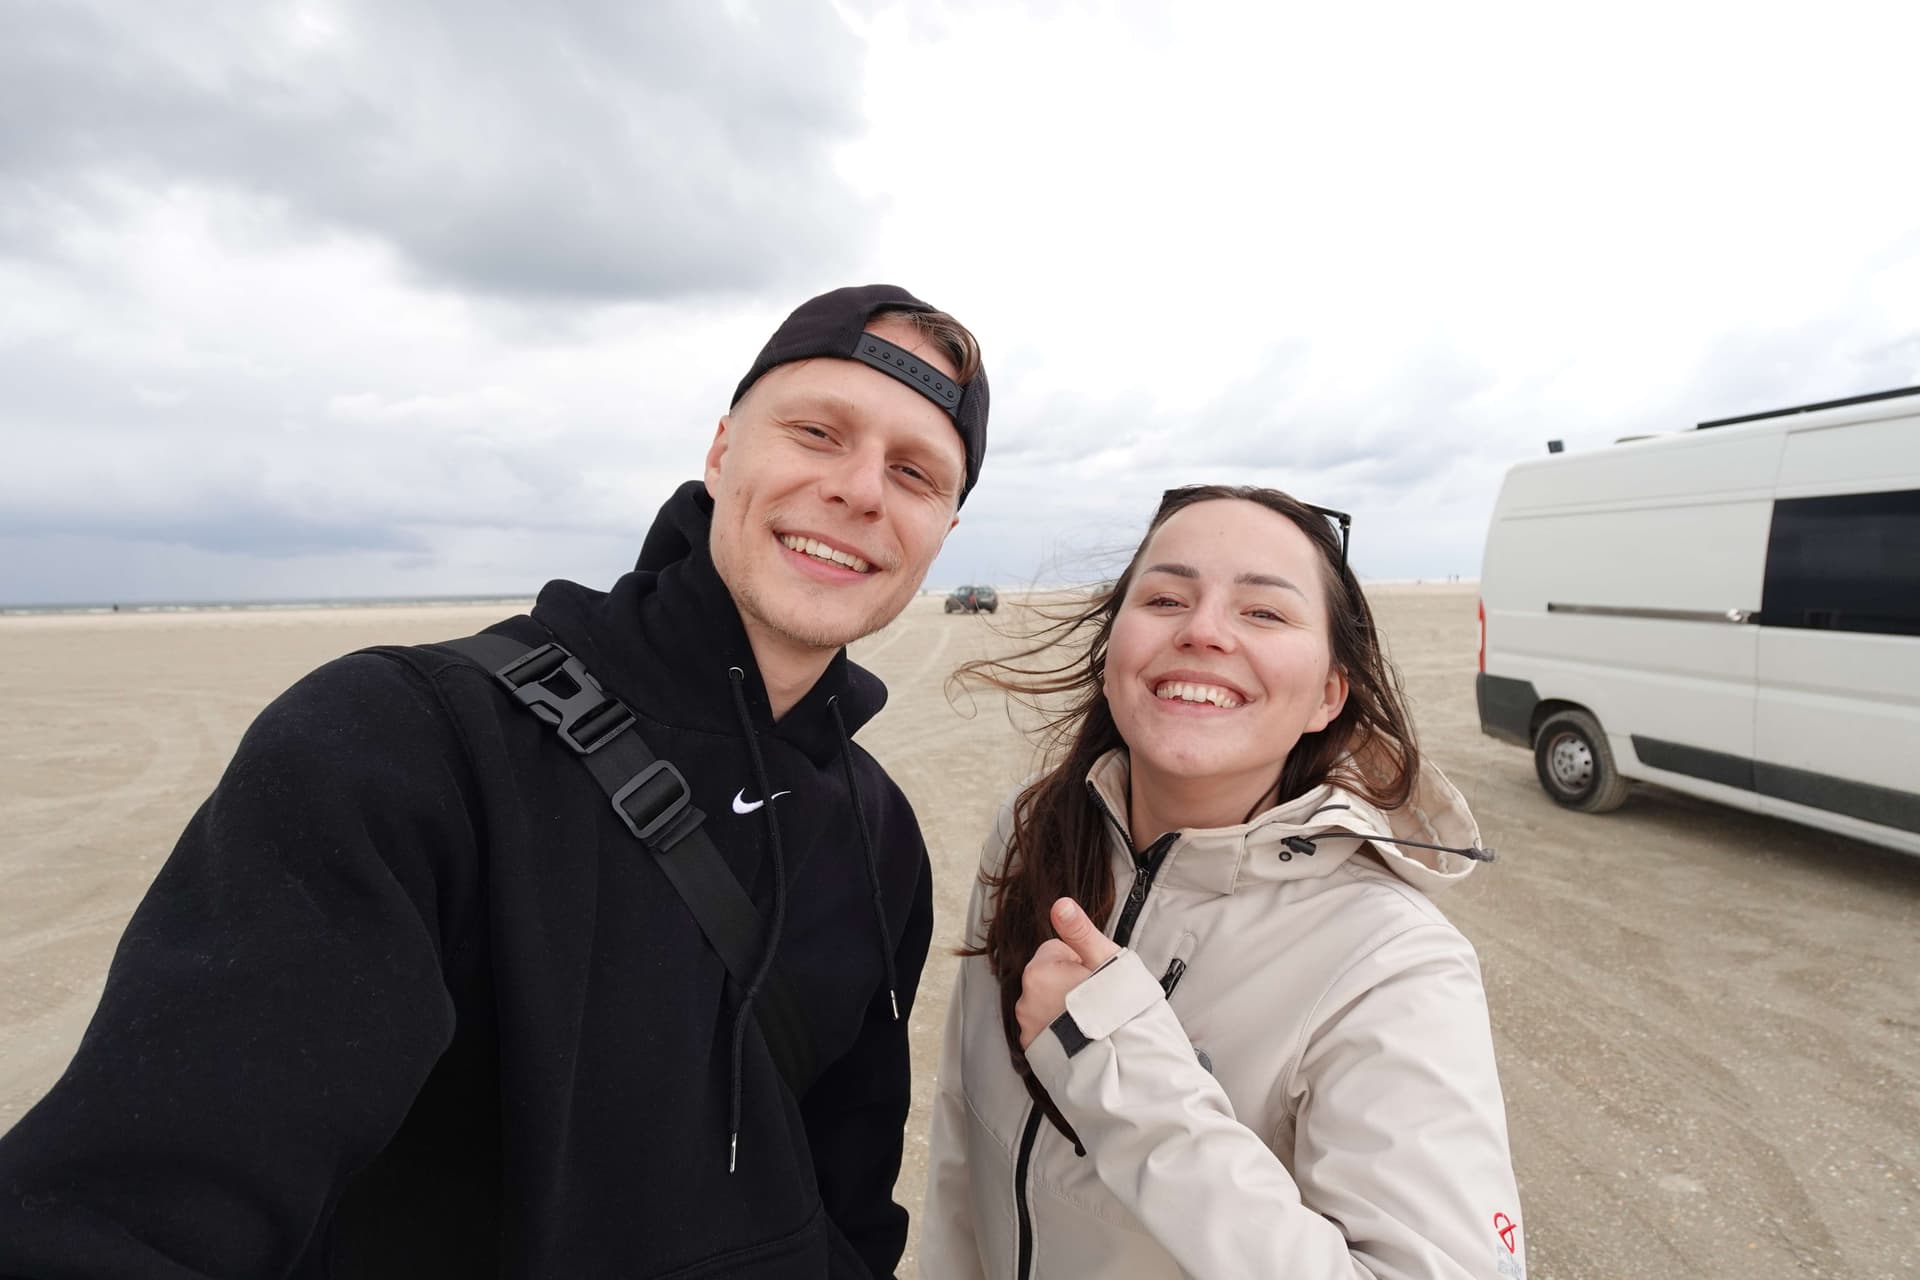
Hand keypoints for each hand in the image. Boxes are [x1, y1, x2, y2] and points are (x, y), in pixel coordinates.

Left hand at [1015, 898, 1122, 1049]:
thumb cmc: (1117, 1009)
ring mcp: (1028, 1027)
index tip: (1097, 977)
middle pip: (1049, 976)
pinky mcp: (1034, 1050)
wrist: (1123, 1063)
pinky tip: (1082, 1036)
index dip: (1081, 961)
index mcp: (1039, 972)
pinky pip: (1044, 1028)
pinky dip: (1059, 1030)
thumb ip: (1079, 931)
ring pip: (1046, 1002)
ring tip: (1092, 1020)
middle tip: (1098, 998)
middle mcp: (1025, 999)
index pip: (1057, 950)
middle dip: (1070, 983)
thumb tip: (1060, 904)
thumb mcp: (1105, 961)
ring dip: (1063, 1006)